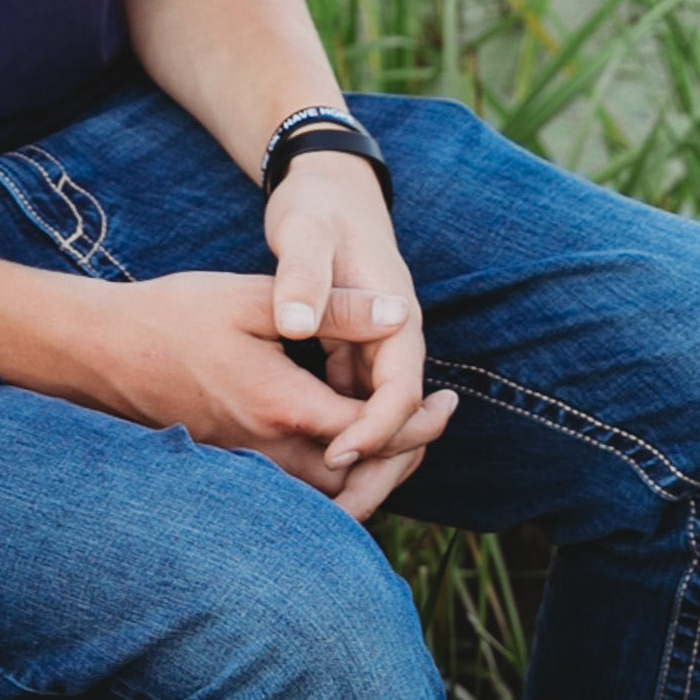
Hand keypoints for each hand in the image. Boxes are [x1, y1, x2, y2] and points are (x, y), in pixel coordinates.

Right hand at [81, 158, 454, 523]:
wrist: (101, 350)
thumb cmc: (172, 316)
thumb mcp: (251, 297)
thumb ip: (328, 307)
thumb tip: (395, 314)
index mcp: (280, 406)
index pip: (371, 435)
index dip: (416, 425)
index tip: (444, 402)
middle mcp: (266, 450)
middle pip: (356, 484)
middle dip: (404, 461)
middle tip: (434, 424)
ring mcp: (246, 464)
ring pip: (326, 498)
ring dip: (371, 475)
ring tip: (403, 438)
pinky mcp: (233, 466)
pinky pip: (296, 493)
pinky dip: (334, 480)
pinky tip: (348, 445)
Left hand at [262, 148, 455, 518]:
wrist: (328, 182)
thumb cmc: (316, 206)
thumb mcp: (305, 232)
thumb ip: (303, 278)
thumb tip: (299, 322)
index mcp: (394, 316)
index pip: (400, 392)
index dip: (374, 432)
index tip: (335, 459)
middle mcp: (395, 339)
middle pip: (400, 423)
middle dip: (376, 472)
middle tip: (338, 516)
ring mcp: (376, 349)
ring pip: (379, 422)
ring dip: (360, 466)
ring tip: (325, 513)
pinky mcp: (353, 353)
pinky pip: (356, 409)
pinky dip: (340, 440)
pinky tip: (305, 472)